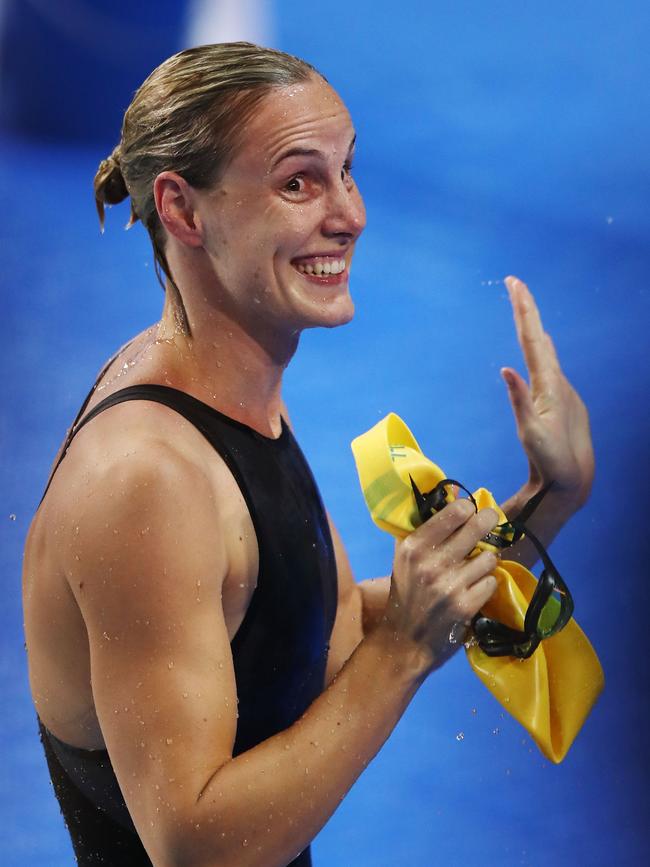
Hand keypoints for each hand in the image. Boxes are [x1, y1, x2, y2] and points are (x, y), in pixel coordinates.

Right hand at [382, 500, 498, 672]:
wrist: (403, 641)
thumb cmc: (405, 592)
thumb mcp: (405, 556)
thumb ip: (425, 524)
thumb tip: (451, 490)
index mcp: (414, 546)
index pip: (455, 512)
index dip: (468, 508)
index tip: (469, 511)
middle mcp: (431, 563)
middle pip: (477, 527)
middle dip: (488, 521)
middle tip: (490, 521)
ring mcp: (450, 586)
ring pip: (489, 557)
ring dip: (486, 560)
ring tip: (475, 566)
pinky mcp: (465, 606)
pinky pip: (491, 581)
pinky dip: (486, 584)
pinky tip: (473, 588)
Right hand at [501, 276, 594, 507]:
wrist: (574, 477)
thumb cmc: (550, 458)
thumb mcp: (529, 433)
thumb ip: (519, 400)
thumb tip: (505, 368)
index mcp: (548, 383)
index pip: (532, 337)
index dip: (523, 309)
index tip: (514, 284)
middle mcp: (556, 380)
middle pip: (538, 336)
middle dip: (525, 309)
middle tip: (514, 283)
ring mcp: (561, 388)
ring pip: (545, 350)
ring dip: (532, 327)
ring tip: (524, 307)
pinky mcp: (560, 399)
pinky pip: (547, 365)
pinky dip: (539, 349)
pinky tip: (538, 348)